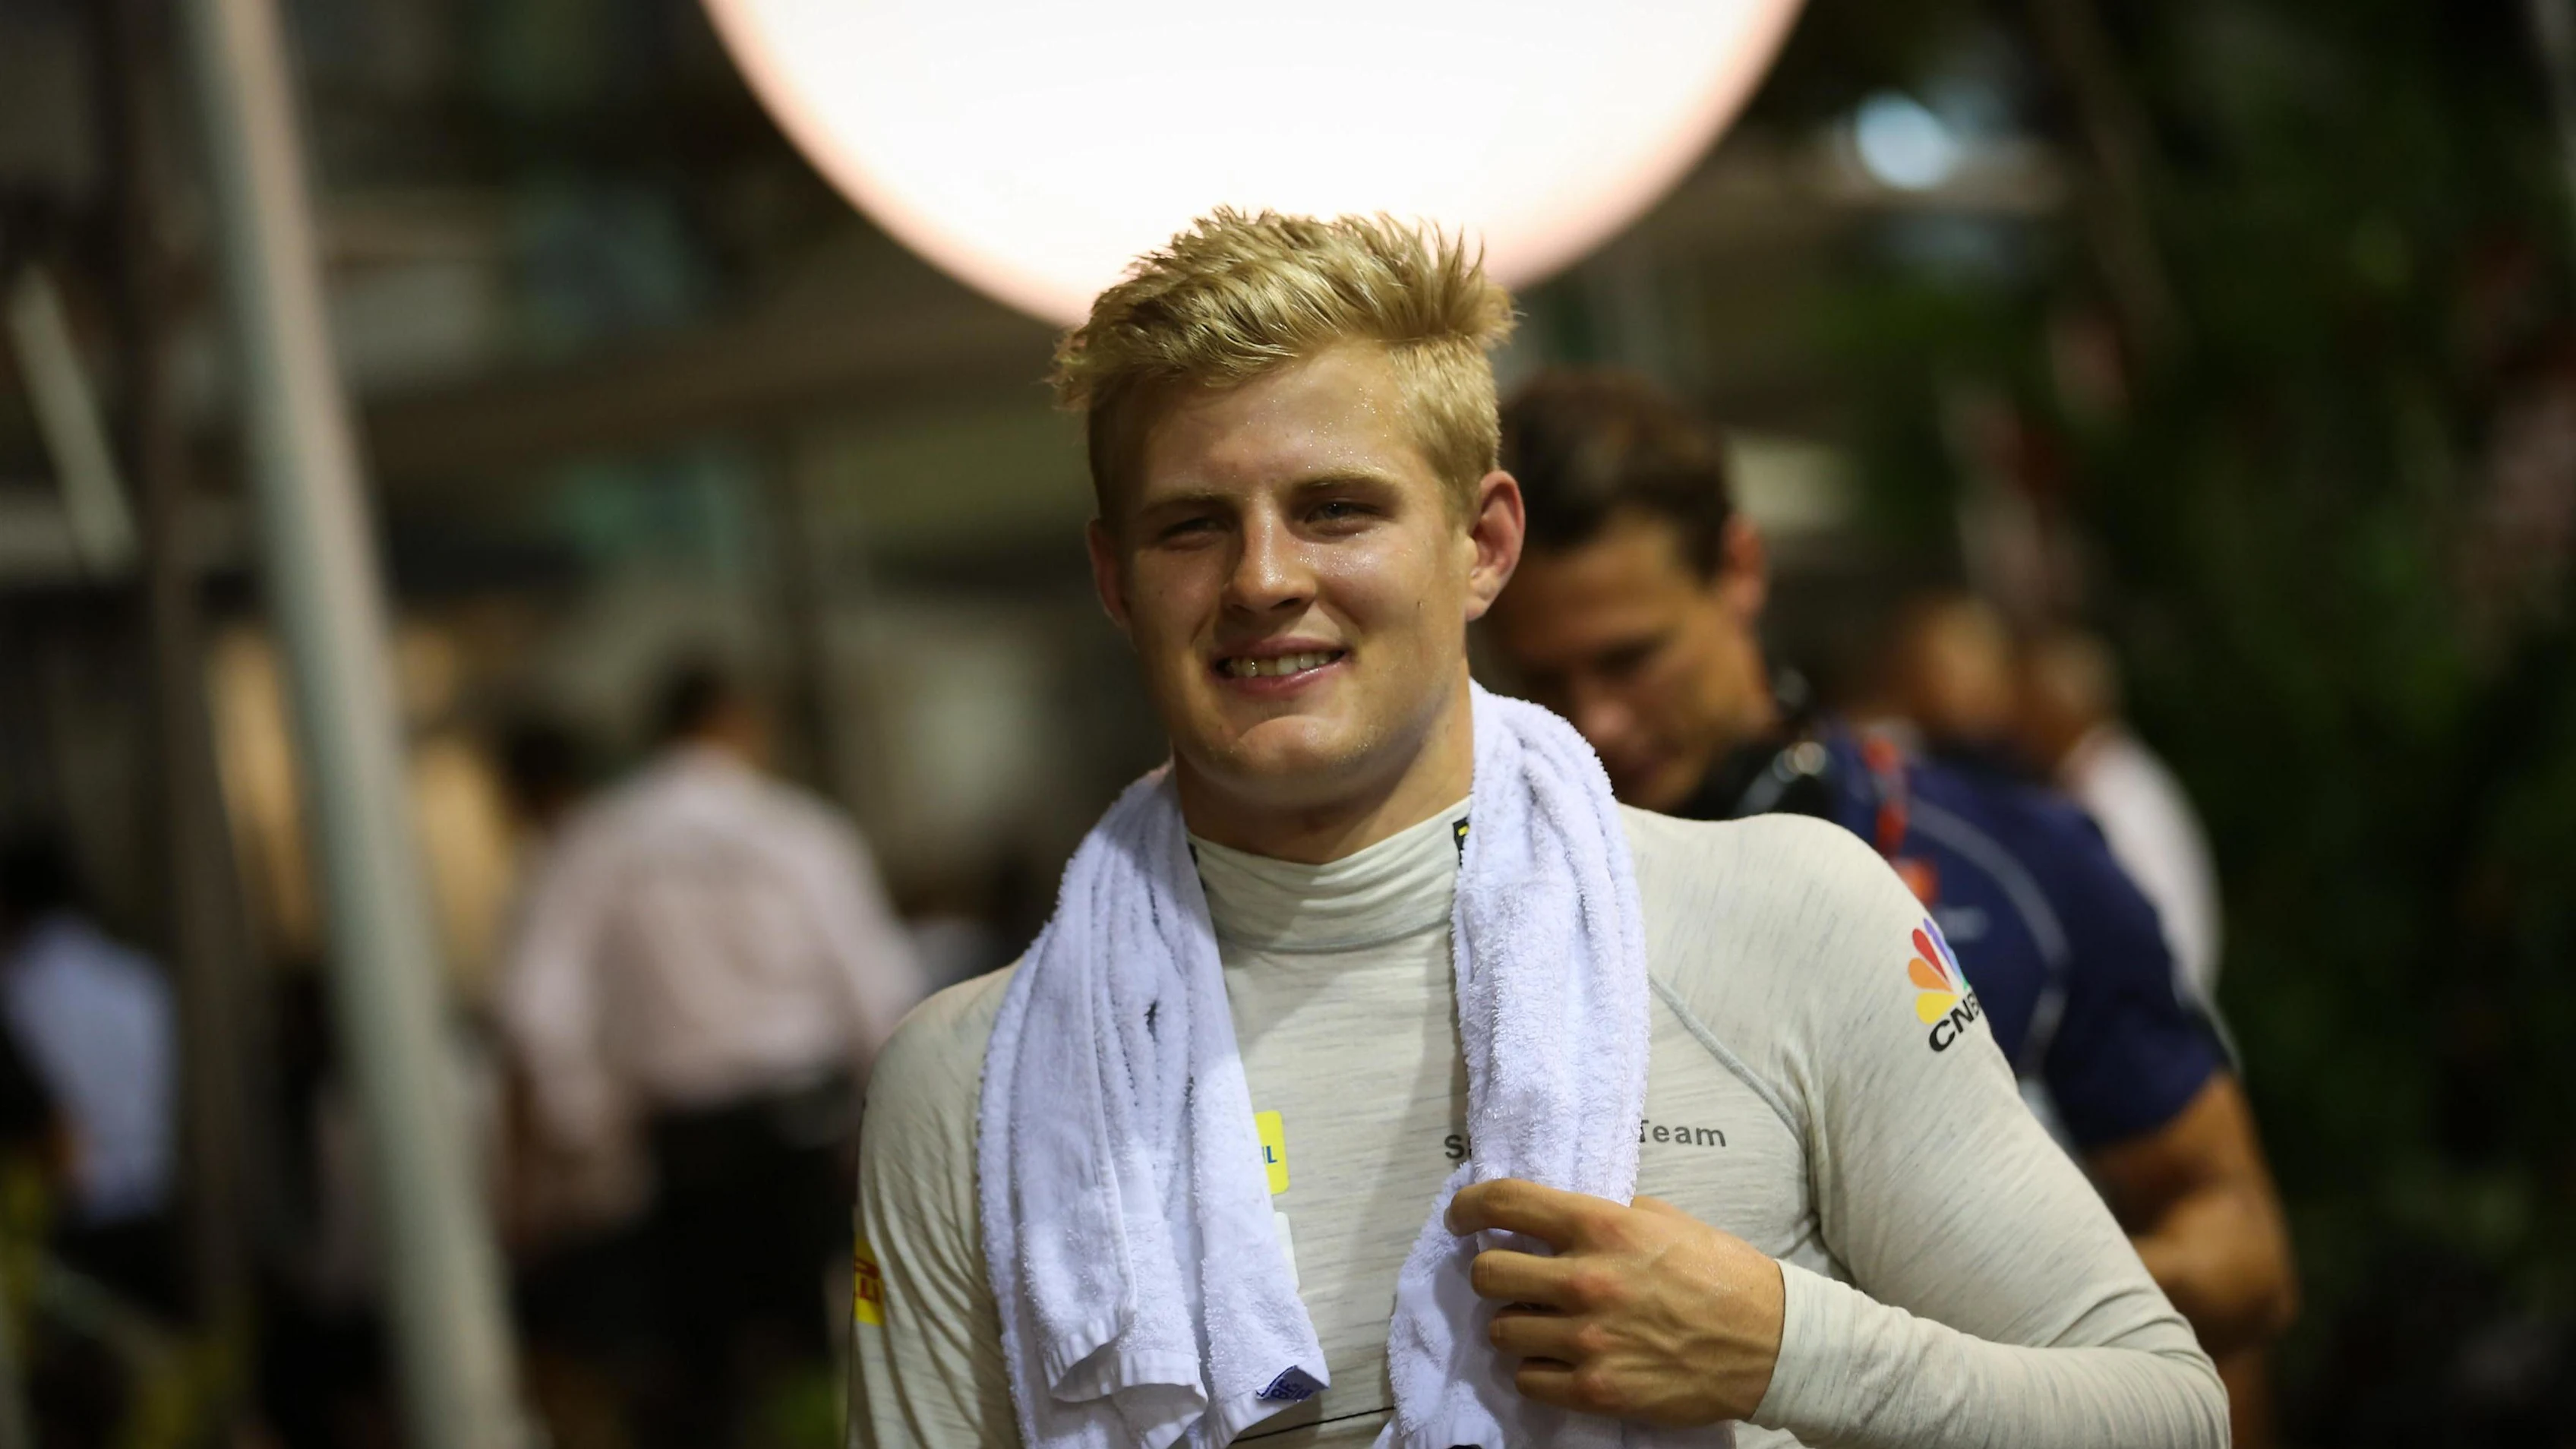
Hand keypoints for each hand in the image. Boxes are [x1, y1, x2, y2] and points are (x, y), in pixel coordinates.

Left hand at [1448, 1179, 1784, 1426]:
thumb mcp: (1665, 1219)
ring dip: (1516, 1325)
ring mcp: (1588, 1339)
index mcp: (1601, 1225)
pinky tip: (1560, 1360)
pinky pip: (1527, 1380)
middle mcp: (1586, 1279)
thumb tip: (1559, 1218)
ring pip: (1501, 1331)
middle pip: (1488, 1274)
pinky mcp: (1597, 1389)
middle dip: (1492, 1273)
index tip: (1462, 1217)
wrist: (1771, 1342)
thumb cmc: (1722, 1274)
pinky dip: (1536, 1370)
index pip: (1505, 1203)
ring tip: (1545, 1324)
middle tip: (1512, 1279)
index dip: (1469, 1207)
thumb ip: (1607, 1216)